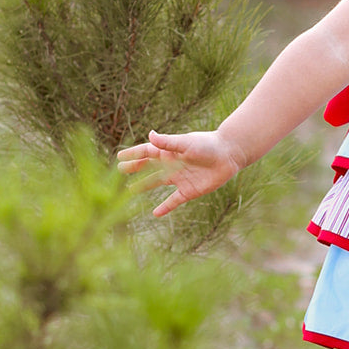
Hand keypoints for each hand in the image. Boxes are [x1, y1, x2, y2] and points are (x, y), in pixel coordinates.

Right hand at [117, 129, 242, 215]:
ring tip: (130, 190)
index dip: (134, 154)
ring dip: (144, 186)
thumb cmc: (208, 145)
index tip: (119, 156)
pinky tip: (156, 213)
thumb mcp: (186, 143)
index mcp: (170, 152)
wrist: (229, 155)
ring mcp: (180, 178)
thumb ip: (168, 142)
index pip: (147, 152)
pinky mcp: (189, 190)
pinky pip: (174, 201)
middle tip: (120, 170)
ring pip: (158, 183)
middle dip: (135, 168)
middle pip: (149, 167)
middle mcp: (173, 164)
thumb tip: (150, 135)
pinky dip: (165, 207)